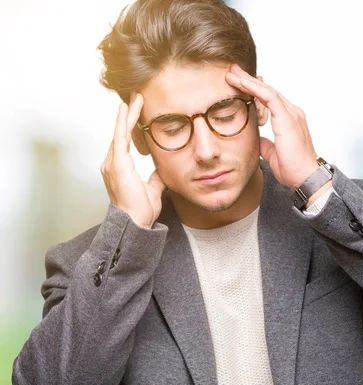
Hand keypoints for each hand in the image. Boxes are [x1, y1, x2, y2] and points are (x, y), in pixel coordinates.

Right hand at [100, 93, 165, 228]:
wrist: (135, 224)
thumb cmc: (141, 211)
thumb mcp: (153, 190)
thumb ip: (155, 178)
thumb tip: (162, 171)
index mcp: (120, 168)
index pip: (125, 140)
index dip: (130, 125)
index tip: (137, 110)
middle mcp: (112, 163)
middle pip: (121, 132)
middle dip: (128, 114)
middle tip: (135, 96)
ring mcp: (112, 163)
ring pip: (120, 132)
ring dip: (127, 114)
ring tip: (134, 97)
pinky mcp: (118, 164)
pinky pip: (120, 138)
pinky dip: (123, 122)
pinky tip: (126, 108)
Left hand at [225, 64, 319, 188]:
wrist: (305, 178)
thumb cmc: (293, 169)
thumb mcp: (273, 153)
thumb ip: (266, 143)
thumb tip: (257, 140)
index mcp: (289, 120)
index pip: (270, 99)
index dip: (253, 90)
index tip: (238, 83)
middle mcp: (292, 113)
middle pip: (268, 91)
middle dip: (248, 80)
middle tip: (232, 71)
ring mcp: (292, 114)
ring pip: (268, 91)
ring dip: (249, 81)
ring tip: (232, 74)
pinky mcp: (288, 118)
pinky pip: (270, 97)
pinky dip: (255, 88)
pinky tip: (243, 83)